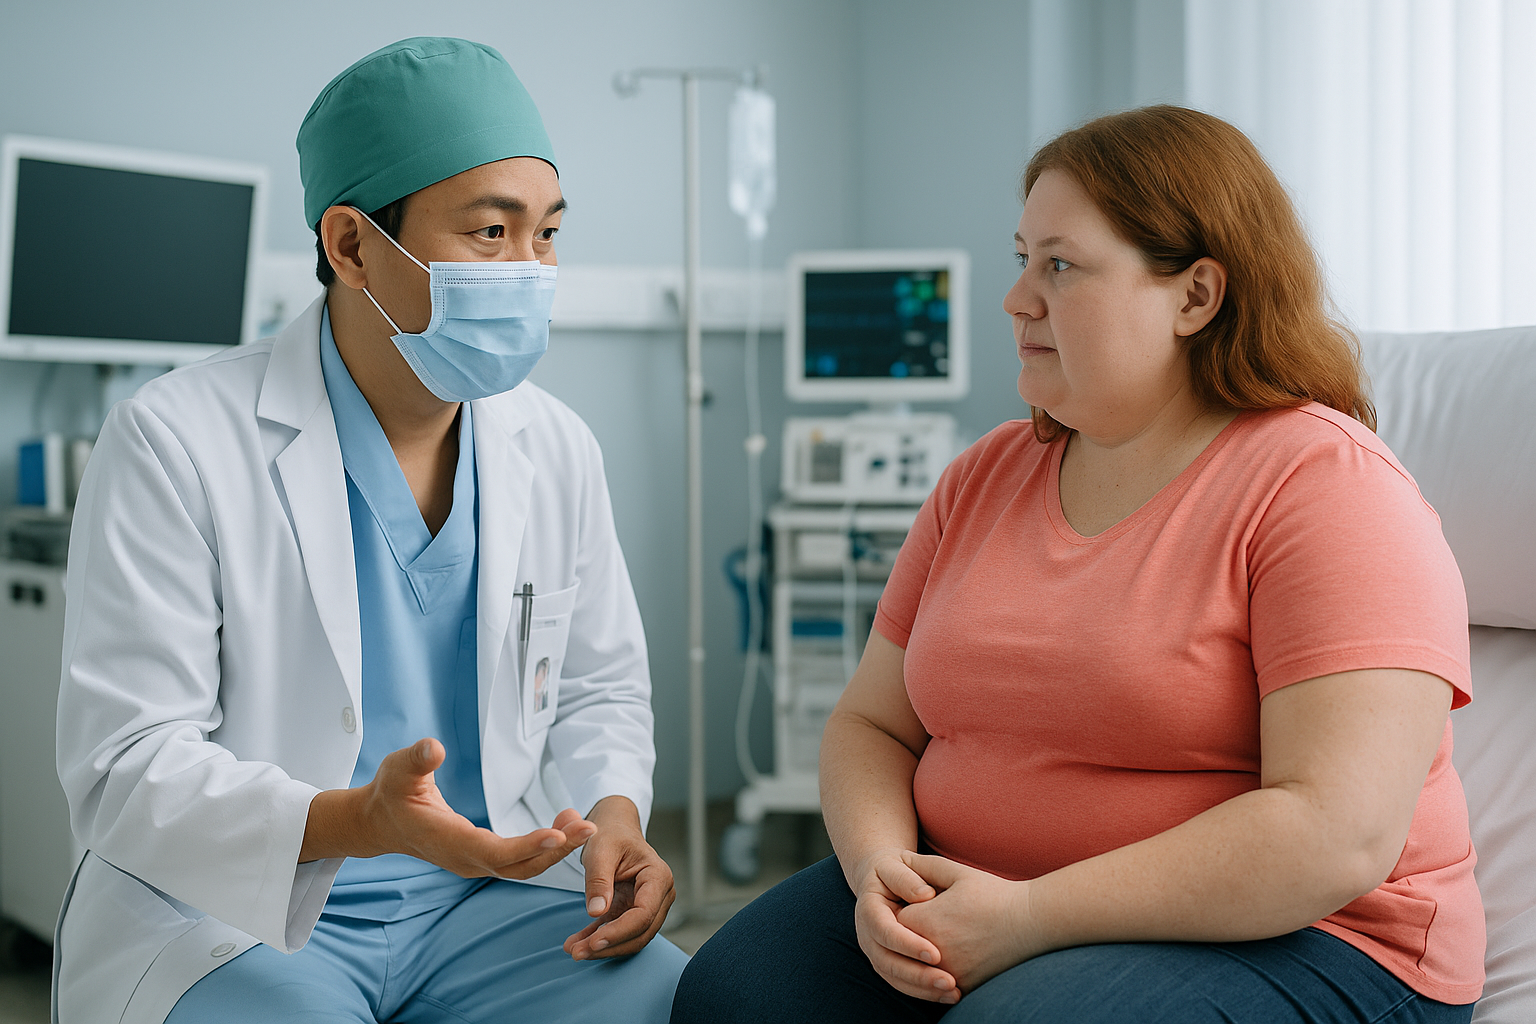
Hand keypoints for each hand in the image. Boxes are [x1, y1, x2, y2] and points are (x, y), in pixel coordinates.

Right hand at [360, 738, 594, 877]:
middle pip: (519, 866)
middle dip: (556, 850)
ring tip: (582, 823)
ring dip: (555, 850)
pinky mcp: (481, 858)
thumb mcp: (398, 769)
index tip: (559, 835)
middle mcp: (466, 860)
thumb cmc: (390, 792)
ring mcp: (474, 863)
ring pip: (522, 867)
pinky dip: (544, 846)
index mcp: (448, 841)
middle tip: (590, 828)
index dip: (528, 845)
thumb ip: (417, 759)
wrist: (379, 822)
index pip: (495, 851)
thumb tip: (433, 747)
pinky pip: (519, 860)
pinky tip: (563, 826)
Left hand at [563, 796, 675, 960]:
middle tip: (578, 952)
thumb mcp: (601, 850)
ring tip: (574, 950)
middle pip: (640, 931)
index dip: (620, 931)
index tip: (594, 942)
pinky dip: (598, 940)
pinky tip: (577, 944)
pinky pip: (618, 932)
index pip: (644, 913)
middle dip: (609, 945)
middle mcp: (660, 894)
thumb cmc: (611, 834)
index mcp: (658, 876)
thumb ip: (599, 879)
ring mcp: (649, 905)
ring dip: (603, 948)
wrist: (614, 829)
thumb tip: (596, 912)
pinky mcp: (633, 912)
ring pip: (631, 937)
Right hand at [848, 847, 959, 1003]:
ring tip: (953, 992)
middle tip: (948, 981)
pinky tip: (947, 995)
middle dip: (917, 975)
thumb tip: (926, 895)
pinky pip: (901, 983)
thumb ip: (907, 877)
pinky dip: (923, 992)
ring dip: (922, 989)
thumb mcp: (898, 865)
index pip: (884, 930)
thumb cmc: (895, 870)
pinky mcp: (887, 962)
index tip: (936, 954)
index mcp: (869, 909)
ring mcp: (875, 951)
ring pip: (894, 977)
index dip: (908, 944)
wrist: (883, 880)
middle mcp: (867, 934)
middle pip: (887, 961)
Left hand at [895, 852, 1042, 995]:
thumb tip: (898, 859)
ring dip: (920, 957)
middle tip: (926, 922)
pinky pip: (937, 983)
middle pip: (902, 947)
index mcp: (924, 921)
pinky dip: (937, 974)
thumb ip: (922, 866)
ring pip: (917, 968)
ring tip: (939, 940)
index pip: (894, 919)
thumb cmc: (993, 894)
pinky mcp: (963, 985)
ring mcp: (947, 972)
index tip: (915, 903)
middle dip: (908, 934)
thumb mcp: (955, 872)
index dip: (903, 910)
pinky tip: (951, 958)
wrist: (1032, 922)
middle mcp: (930, 952)